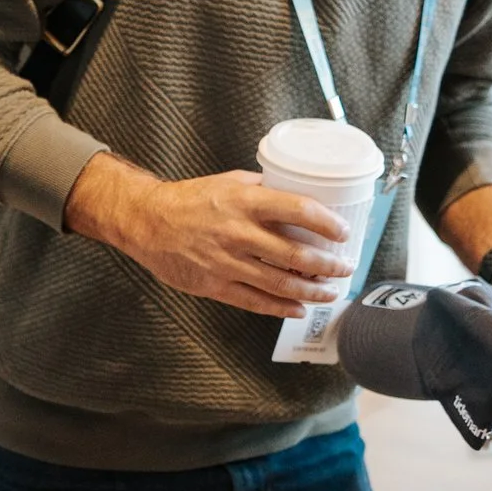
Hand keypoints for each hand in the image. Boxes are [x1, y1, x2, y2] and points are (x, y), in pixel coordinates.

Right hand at [63, 152, 353, 318]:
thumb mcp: (227, 182)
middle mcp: (238, 233)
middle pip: (296, 255)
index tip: (343, 232)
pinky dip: (282, 308)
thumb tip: (296, 195)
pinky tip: (299, 309)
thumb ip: (261, 189)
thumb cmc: (189, 199)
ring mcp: (227, 262)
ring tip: (330, 292)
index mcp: (244, 202)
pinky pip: (256, 302)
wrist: (146, 221)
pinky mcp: (215, 285)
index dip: (327, 224)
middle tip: (344, 267)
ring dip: (312, 291)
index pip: (298, 211)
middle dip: (328, 265)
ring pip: (280, 284)